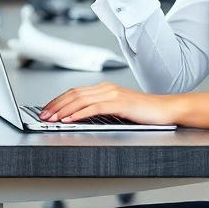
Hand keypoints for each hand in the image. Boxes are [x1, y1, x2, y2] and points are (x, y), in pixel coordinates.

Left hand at [39, 82, 181, 125]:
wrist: (165, 110)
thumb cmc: (143, 113)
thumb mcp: (116, 110)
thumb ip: (99, 110)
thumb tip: (77, 118)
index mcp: (103, 89)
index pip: (74, 92)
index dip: (57, 101)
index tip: (45, 110)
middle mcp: (106, 88)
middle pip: (73, 94)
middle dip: (55, 105)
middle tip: (43, 116)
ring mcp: (113, 94)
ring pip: (81, 100)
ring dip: (64, 110)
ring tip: (52, 119)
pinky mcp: (120, 103)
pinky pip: (95, 108)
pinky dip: (80, 113)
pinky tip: (71, 119)